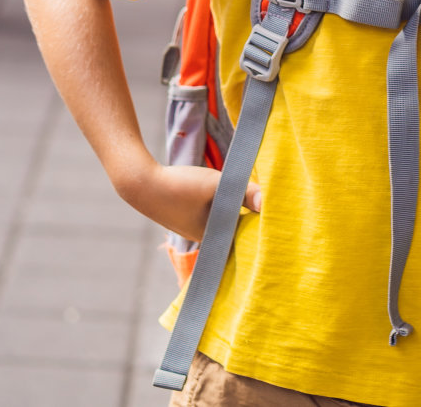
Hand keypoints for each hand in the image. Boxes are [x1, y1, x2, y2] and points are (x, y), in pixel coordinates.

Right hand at [121, 162, 263, 243]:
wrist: (140, 183)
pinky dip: (223, 207)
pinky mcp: (188, 218)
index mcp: (215, 239)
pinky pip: (213, 215)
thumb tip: (270, 205)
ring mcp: (195, 229)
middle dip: (252, 221)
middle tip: (274, 208)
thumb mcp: (219, 184)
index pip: (247, 239)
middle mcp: (205, 239)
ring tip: (257, 201)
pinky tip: (233, 196)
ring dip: (237, 211)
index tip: (280, 218)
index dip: (262, 228)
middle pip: (237, 231)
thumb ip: (247, 193)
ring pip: (225, 222)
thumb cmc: (180, 186)